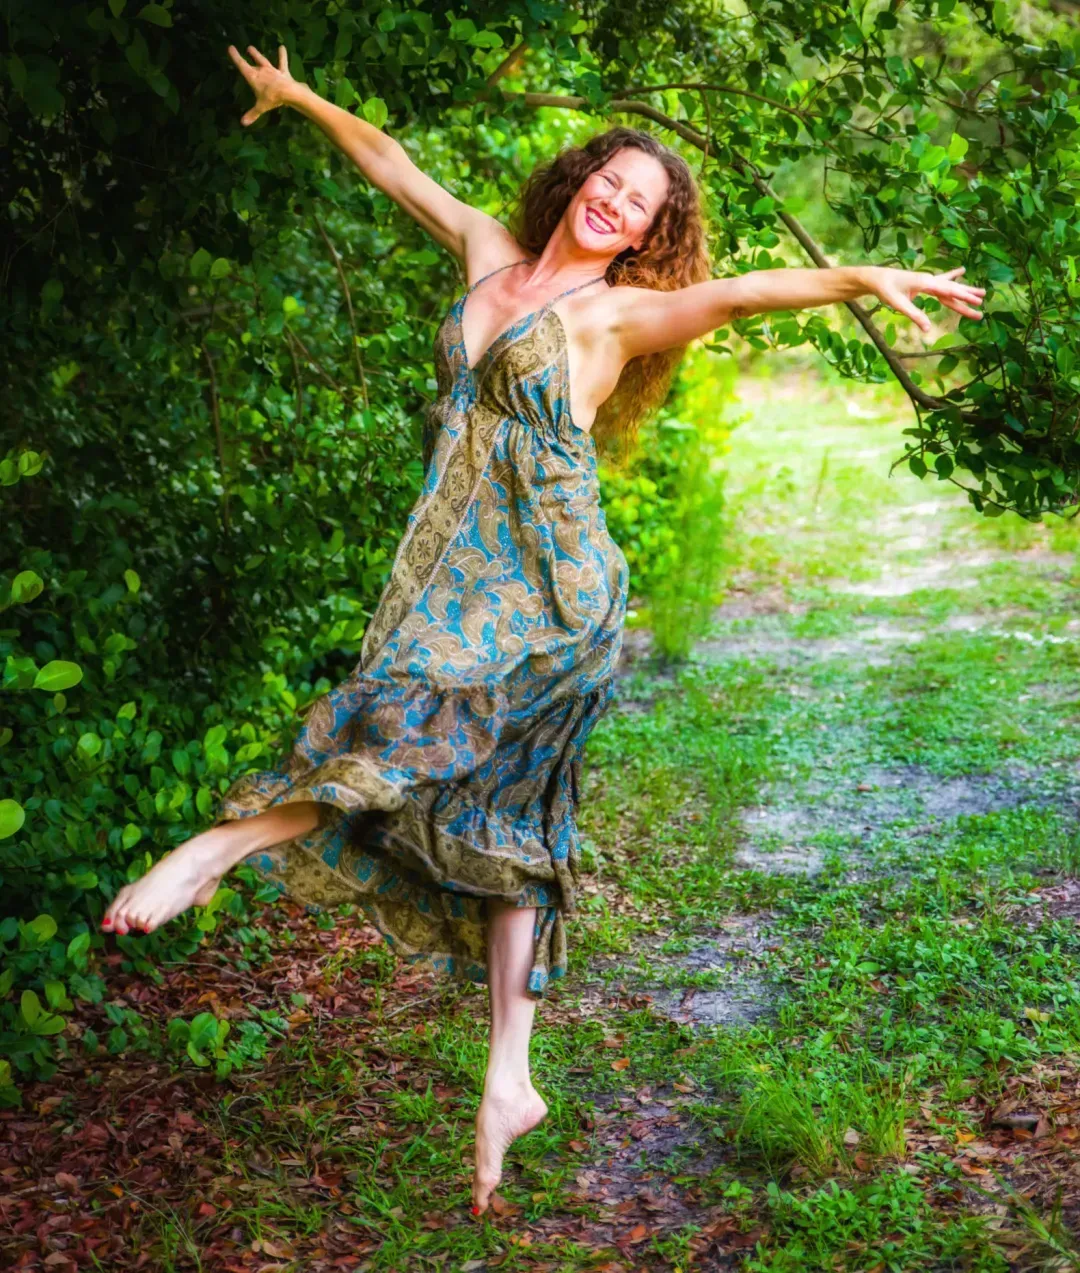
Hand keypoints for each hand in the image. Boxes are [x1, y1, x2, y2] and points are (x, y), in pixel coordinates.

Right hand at [227, 43, 297, 125]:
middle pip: (254, 62)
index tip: (230, 47)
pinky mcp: (283, 72)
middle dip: (250, 55)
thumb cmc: (272, 98)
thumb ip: (252, 114)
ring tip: (251, 48)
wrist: (288, 92)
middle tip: (247, 48)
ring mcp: (272, 70)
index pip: (242, 65)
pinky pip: (282, 62)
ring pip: (264, 60)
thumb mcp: (261, 107)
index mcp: (253, 77)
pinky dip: (282, 54)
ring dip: (258, 54)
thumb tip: (243, 123)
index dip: (236, 57)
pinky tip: (282, 47)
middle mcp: (262, 71)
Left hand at [870, 266, 984, 334]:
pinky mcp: (923, 283)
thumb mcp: (898, 304)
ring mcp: (927, 281)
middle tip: (984, 300)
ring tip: (981, 292)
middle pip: (952, 289)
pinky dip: (952, 280)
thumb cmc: (886, 290)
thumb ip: (914, 315)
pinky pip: (941, 284)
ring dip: (964, 291)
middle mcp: (930, 280)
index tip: (977, 301)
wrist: (876, 278)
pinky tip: (961, 272)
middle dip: (968, 295)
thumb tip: (927, 329)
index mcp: (926, 283)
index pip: (949, 291)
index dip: (964, 296)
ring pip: (949, 288)